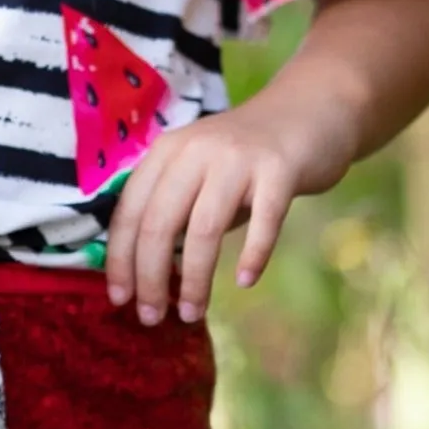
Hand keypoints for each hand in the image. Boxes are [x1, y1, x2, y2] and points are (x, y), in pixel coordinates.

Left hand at [104, 0, 428, 322]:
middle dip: (150, 278)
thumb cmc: (247, 158)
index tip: (119, 299)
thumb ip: (175, 209)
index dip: (120, 260)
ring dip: (194, 279)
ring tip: (191, 313)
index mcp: (168, 152)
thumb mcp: (199, 172)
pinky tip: (246, 281)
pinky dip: (253, 256)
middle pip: (159, 224)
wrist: (309, 109)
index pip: (130, 212)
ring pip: (203, 229)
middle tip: (152, 318)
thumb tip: (145, 272)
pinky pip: (264, 221)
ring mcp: (239, 158)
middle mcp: (197, 150)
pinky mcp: (281, 168)